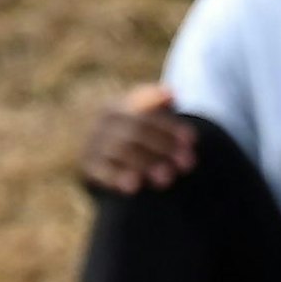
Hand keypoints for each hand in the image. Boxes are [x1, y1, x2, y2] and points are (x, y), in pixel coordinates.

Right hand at [79, 83, 196, 194]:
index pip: (147, 112)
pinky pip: (102, 171)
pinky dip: (117, 178)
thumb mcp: (146, 117)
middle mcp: (105, 121)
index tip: (193, 140)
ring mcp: (94, 142)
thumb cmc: (136, 137)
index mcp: (121, 105)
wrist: (102, 156)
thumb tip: (171, 94)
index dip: (170, 126)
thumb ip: (158, 104)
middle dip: (164, 147)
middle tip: (188, 164)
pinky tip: (134, 187)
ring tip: (168, 178)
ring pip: (121, 150)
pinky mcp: (87, 165)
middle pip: (136, 131)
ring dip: (146, 163)